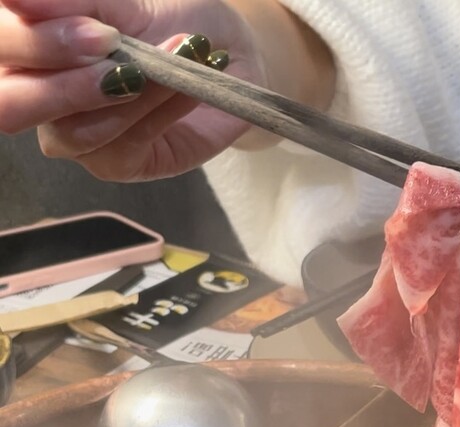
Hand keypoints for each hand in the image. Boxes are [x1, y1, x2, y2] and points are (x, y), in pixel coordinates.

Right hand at [0, 0, 334, 180]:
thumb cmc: (167, 18)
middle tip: (110, 46)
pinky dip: (158, 109)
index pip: (1, 48)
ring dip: (126, 91)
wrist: (223, 52)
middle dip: (62, 80)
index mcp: (24, 47)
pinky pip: (124, 146)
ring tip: (175, 53)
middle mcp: (36, 94)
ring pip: (74, 132)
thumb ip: (68, 1)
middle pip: (12, 104)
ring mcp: (75, 136)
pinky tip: (186, 83)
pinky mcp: (119, 163)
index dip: (34, 41)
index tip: (96, 28)